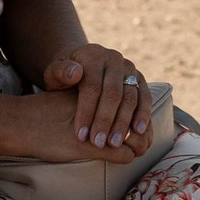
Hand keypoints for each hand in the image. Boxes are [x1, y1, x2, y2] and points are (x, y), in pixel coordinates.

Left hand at [38, 43, 152, 155]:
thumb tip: (75, 73)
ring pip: (130, 97)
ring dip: (123, 122)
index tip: (80, 135)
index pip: (92, 86)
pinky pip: (145, 97)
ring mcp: (130, 68)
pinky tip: (138, 132)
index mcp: (92, 55)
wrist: (81, 68)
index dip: (87, 112)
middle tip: (98, 143)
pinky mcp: (140, 79)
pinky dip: (143, 115)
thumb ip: (59, 73)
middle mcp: (114, 58)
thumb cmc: (64, 77)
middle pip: (112, 93)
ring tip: (114, 143)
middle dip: (105, 121)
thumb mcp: (54, 74)